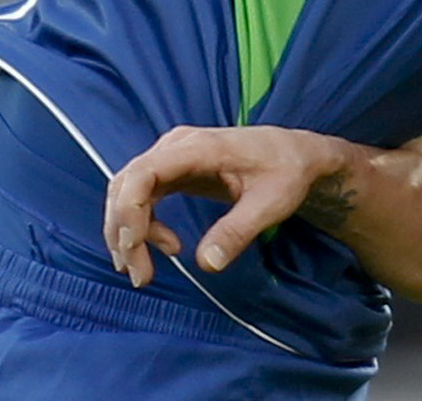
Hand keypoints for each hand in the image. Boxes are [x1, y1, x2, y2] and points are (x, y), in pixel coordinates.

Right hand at [103, 124, 354, 288]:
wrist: (298, 154)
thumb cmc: (288, 171)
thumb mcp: (272, 203)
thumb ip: (239, 230)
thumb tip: (206, 264)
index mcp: (199, 147)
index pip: (144, 173)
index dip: (129, 210)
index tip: (135, 246)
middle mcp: (178, 146)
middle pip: (127, 185)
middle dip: (123, 231)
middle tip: (139, 274)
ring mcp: (173, 156)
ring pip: (128, 193)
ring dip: (127, 233)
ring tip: (144, 271)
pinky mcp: (175, 170)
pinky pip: (143, 197)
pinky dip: (142, 225)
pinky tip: (168, 247)